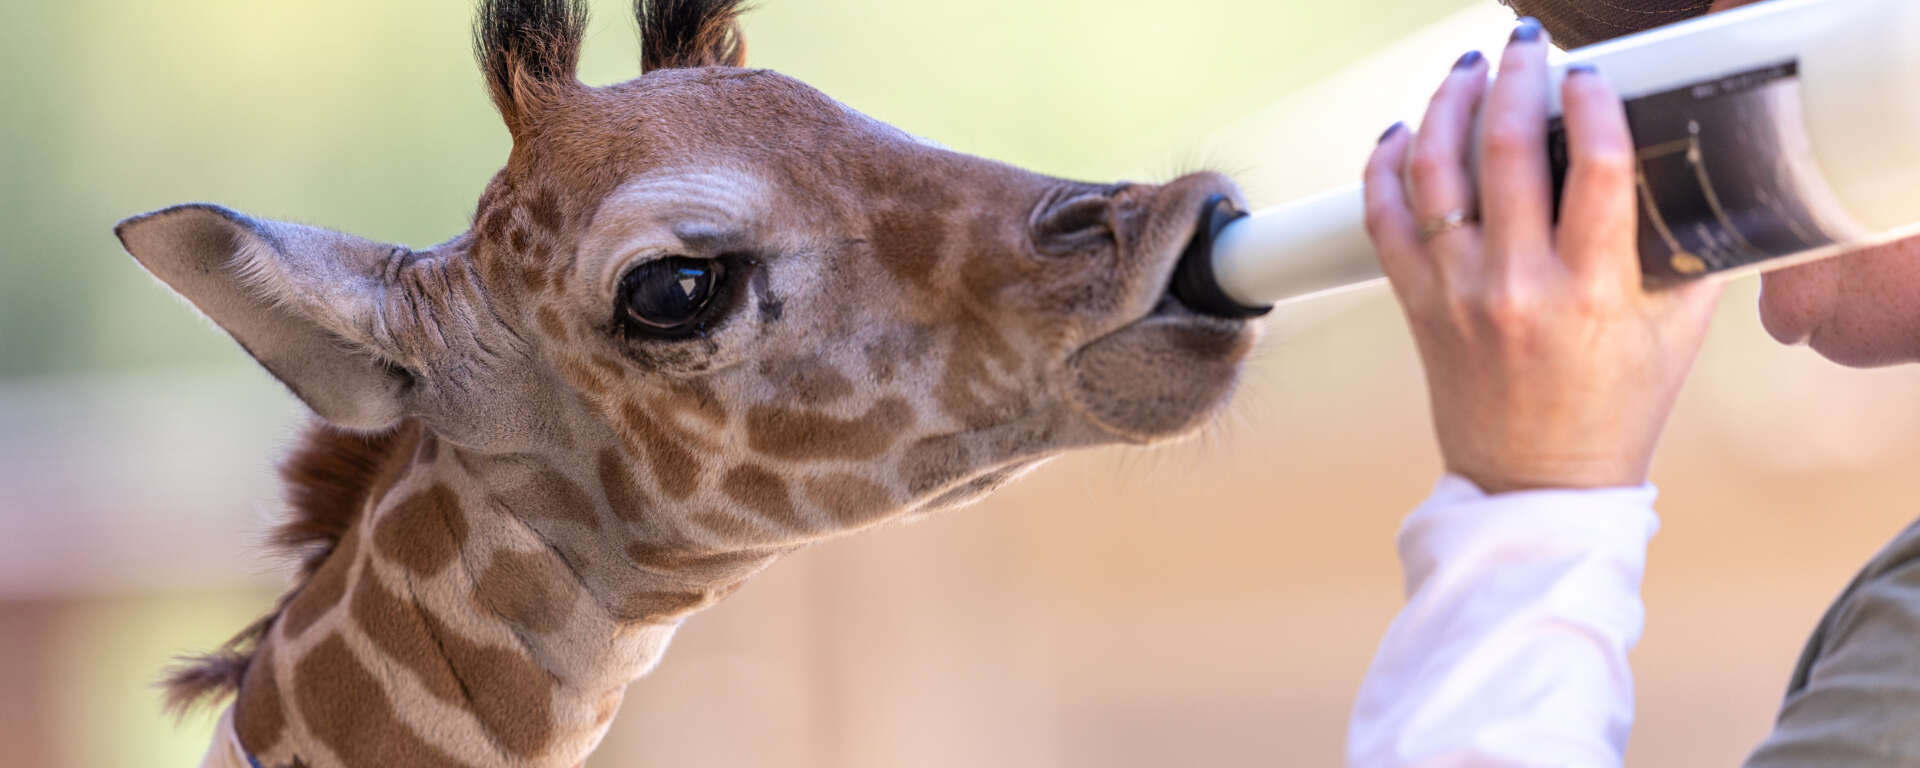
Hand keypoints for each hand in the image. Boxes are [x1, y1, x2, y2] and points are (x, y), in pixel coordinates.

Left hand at [1361, 20, 1721, 493]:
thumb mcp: (1673, 334)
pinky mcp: (1416, 306)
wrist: (1536, 488)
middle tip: (1527, 50)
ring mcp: (1457, 294)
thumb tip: (1692, 184)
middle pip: (1507, 153)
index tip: (1592, 77)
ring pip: (1433, 174)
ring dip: (1444, 108)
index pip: (1597, 170)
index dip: (1594, 107)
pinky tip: (1400, 135)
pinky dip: (1384, 168)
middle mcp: (1517, 287)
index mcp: (1591, 292)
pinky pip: (1383, 221)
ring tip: (1463, 74)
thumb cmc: (1609, 414)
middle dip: (1516, 82)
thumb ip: (1685, 254)